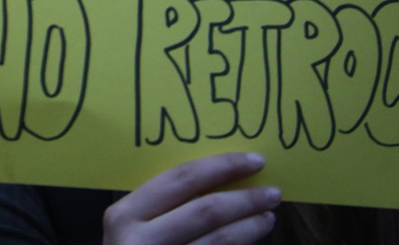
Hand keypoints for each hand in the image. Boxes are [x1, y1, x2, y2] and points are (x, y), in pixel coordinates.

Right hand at [103, 152, 280, 244]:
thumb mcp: (130, 227)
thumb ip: (158, 207)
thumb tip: (217, 179)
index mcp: (125, 215)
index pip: (180, 179)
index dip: (221, 167)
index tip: (254, 160)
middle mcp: (141, 240)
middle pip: (205, 210)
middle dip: (245, 199)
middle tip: (273, 191)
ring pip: (219, 240)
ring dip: (250, 225)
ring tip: (268, 215)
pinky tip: (251, 238)